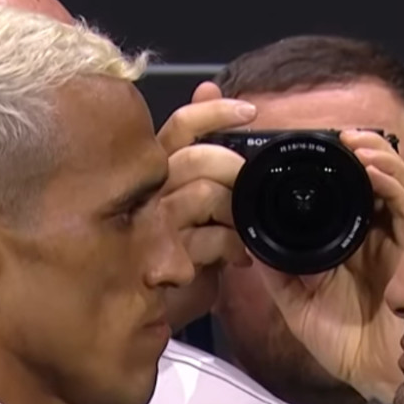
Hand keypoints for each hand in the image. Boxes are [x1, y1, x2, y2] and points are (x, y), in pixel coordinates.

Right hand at [158, 81, 256, 330]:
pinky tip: (237, 257)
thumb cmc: (172, 254)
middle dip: (234, 169)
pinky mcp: (166, 255)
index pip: (180, 126)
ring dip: (236, 211)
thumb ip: (200, 155)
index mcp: (157, 172)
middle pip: (195, 159)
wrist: (153, 311)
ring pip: (205, 194)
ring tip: (244, 231)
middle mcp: (149, 190)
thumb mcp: (191, 201)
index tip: (249, 111)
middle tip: (254, 186)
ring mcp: (154, 222)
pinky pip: (209, 237)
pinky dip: (232, 245)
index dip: (212, 113)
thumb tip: (210, 92)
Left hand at [256, 130, 403, 402]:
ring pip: (394, 183)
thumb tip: (248, 237)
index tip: (305, 150)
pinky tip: (371, 169)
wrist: (370, 371)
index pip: (343, 193)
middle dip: (358, 150)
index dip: (331, 167)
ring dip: (377, 157)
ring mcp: (394, 240)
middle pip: (373, 179)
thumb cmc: (339, 340)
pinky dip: (391, 182)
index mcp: (346, 242)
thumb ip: (274, 269)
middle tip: (335, 135)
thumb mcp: (293, 301)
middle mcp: (373, 235)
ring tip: (353, 142)